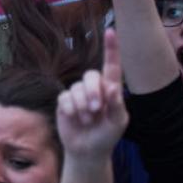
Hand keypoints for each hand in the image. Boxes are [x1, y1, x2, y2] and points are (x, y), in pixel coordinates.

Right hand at [56, 29, 126, 162]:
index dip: (111, 48)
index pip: (111, 66)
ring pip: (76, 88)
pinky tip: (75, 118)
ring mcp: (78, 94)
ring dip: (82, 106)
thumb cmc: (106, 136)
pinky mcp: (64, 102)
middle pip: (90, 76)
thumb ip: (117, 105)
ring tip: (87, 120)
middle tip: (96, 110)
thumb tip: (112, 88)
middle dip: (92, 92)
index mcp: (111, 90)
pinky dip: (70, 109)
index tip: (110, 31)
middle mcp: (94, 88)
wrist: (87, 151)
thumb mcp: (118, 123)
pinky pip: (64, 97)